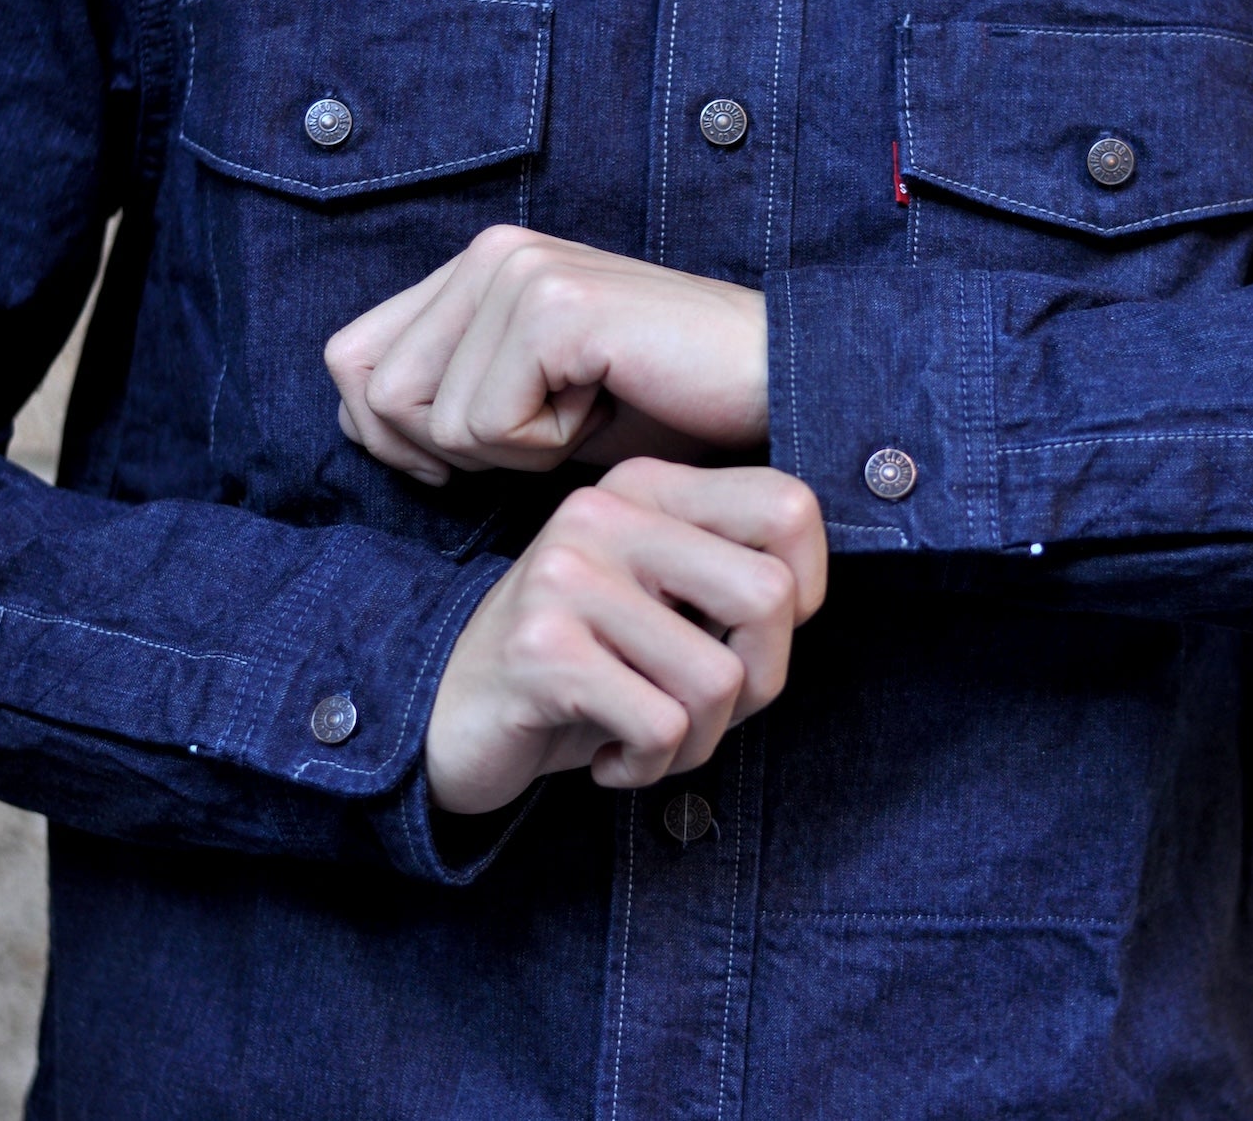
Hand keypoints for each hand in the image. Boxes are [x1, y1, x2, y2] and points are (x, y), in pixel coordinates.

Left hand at [325, 225, 769, 484]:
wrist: (773, 385)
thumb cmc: (665, 406)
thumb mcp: (537, 405)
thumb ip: (451, 394)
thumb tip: (364, 422)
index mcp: (475, 266)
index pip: (350, 360)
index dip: (392, 435)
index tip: (485, 454)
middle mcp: (488, 253)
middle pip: (372, 393)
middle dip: (450, 451)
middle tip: (549, 431)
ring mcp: (518, 273)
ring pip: (432, 419)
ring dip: (511, 452)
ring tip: (588, 411)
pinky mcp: (552, 309)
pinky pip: (488, 426)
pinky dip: (547, 450)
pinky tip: (608, 406)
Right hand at [425, 459, 825, 813]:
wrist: (445, 716)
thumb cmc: (580, 671)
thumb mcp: (662, 607)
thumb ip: (730, 584)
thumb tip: (806, 599)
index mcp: (647, 488)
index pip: (790, 507)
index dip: (807, 592)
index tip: (748, 640)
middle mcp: (606, 512)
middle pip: (771, 596)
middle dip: (759, 682)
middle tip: (701, 708)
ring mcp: (568, 576)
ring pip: (720, 679)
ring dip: (696, 741)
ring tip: (644, 737)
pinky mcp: (541, 650)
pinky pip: (661, 725)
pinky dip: (648, 765)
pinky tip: (607, 757)